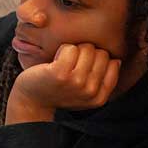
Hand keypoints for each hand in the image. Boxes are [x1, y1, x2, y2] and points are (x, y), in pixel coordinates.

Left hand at [5, 43, 120, 124]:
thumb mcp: (84, 92)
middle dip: (87, 53)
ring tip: (63, 62)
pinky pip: (71, 48)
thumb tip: (116, 60)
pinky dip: (63, 49)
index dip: (98, 59)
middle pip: (102, 54)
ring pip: (88, 48)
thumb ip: (102, 80)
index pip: (113, 64)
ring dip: (74, 50)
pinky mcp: (60, 73)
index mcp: (99, 97)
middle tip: (71, 63)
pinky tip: (55, 59)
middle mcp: (90, 91)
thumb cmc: (58, 90)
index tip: (83, 67)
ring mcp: (76, 82)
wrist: (31, 99)